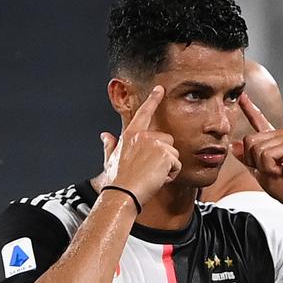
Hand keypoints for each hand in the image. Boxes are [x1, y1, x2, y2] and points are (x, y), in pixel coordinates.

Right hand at [99, 85, 180, 204]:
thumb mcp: (110, 159)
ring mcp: (155, 144)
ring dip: (168, 167)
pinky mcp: (166, 155)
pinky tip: (158, 179)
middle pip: (168, 141)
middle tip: (150, 170)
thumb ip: (110, 145)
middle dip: (165, 155)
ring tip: (152, 175)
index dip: (153, 100)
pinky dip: (172, 175)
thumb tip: (104, 135)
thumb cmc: (117, 179)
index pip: (143, 114)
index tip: (160, 88)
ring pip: (174, 154)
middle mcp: (143, 136)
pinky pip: (177, 165)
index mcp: (130, 135)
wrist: (123, 193)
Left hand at [237, 93, 282, 203]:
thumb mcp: (258, 171)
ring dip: (263, 166)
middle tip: (271, 169)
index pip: (259, 121)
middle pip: (250, 140)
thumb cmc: (282, 185)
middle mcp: (281, 135)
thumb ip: (246, 157)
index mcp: (273, 140)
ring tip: (278, 170)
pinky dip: (269, 167)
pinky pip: (265, 155)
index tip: (242, 96)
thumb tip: (233, 145)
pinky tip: (282, 170)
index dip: (249, 108)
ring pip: (257, 148)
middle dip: (254, 160)